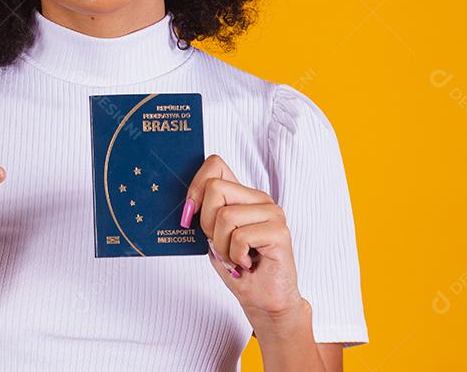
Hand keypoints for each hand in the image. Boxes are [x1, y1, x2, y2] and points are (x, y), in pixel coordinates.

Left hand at [182, 154, 305, 326]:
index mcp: (243, 195)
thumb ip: (205, 215)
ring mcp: (272, 213)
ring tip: (235, 257)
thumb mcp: (214, 237)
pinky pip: (241, 236)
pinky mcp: (280, 232)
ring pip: (225, 215)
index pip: (216, 165)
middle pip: (215, 189)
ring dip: (222, 245)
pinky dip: (235, 255)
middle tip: (220, 244)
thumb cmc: (239, 269)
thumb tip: (187, 203)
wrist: (264, 300)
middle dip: (207, 223)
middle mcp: (259, 199)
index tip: (190, 211)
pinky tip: (247, 263)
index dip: (196, 184)